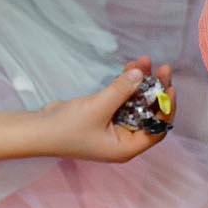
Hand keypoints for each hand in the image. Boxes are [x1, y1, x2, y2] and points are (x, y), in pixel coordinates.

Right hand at [35, 59, 175, 163]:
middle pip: (149, 114)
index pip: (157, 129)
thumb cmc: (67, 128)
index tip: (169, 87)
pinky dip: (126, 86)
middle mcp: (123, 139)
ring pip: (136, 104)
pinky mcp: (104, 116)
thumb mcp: (98, 108)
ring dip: (140, 84)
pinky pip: (122, 100)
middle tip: (162, 69)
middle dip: (155, 90)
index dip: (166, 109)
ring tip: (143, 60)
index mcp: (126, 147)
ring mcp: (113, 128)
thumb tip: (141, 73)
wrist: (38, 130)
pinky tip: (131, 68)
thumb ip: (121, 90)